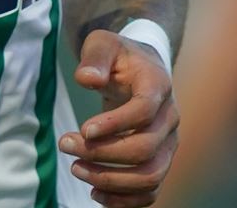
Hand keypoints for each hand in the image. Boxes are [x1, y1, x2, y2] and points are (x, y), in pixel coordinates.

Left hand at [62, 29, 180, 206]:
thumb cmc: (118, 57)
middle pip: (145, 148)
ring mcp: (168, 143)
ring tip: (76, 169)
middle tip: (66, 145)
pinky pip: (150, 191)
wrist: (140, 70)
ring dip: (111, 180)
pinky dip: (124, 200)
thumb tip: (87, 78)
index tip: (82, 129)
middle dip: (102, 153)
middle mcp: (170, 117)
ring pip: (150, 175)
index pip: (144, 111)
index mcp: (158, 85)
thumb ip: (95, 57)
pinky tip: (94, 192)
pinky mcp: (160, 161)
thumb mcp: (103, 44)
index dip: (113, 124)